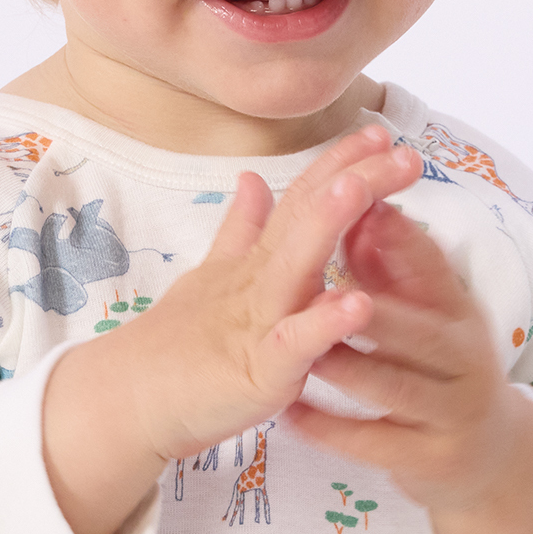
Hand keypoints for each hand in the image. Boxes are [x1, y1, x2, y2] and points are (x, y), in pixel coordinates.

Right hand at [42, 122, 422, 533]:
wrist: (129, 401)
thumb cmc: (176, 347)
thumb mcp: (213, 279)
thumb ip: (240, 231)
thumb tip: (254, 179)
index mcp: (257, 261)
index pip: (302, 198)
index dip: (339, 162)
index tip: (380, 132)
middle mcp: (260, 280)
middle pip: (308, 217)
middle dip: (355, 179)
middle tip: (403, 152)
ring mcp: (258, 321)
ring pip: (296, 264)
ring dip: (328, 223)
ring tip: (361, 188)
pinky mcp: (259, 369)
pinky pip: (294, 342)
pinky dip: (324, 323)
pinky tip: (358, 304)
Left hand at [282, 199, 532, 533]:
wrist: (485, 454)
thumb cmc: (438, 367)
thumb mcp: (426, 314)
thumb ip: (389, 266)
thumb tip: (361, 208)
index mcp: (460, 315)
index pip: (436, 271)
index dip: (402, 241)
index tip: (364, 212)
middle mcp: (465, 361)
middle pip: (422, 334)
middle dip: (378, 313)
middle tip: (325, 295)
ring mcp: (450, 413)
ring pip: (397, 390)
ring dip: (350, 370)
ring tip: (306, 355)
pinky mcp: (429, 458)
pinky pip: (374, 443)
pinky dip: (331, 430)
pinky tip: (291, 415)